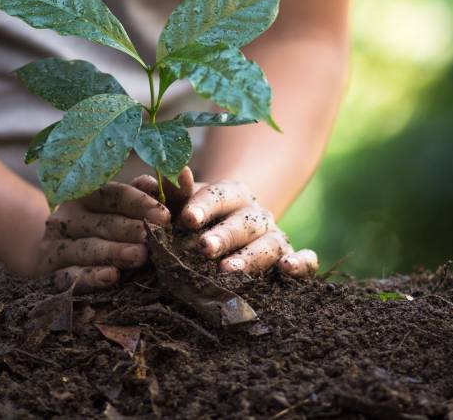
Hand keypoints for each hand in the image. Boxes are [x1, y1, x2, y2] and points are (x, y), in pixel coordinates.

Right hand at [27, 181, 170, 291]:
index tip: (164, 215)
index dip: (139, 203)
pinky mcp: (52, 273)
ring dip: (114, 252)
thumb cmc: (107, 226)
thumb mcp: (126, 208)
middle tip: (152, 236)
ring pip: (87, 248)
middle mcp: (67, 216)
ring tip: (139, 256)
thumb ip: (150, 193)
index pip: (112, 194)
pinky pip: (71, 276)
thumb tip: (174, 175)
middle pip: (102, 222)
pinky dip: (91, 277)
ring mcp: (56, 245)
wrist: (62, 256)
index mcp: (85, 195)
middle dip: (130, 229)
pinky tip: (112, 277)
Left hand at [132, 168, 317, 276]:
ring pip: (269, 243)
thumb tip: (146, 180)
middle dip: (224, 235)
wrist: (236, 229)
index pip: (219, 194)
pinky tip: (288, 270)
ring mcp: (275, 236)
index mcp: (232, 194)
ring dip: (251, 257)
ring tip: (228, 272)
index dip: (204, 205)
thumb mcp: (185, 204)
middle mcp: (256, 213)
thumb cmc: (201, 219)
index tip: (186, 218)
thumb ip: (168, 194)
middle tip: (203, 249)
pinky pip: (305, 260)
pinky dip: (301, 263)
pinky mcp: (291, 258)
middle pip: (243, 222)